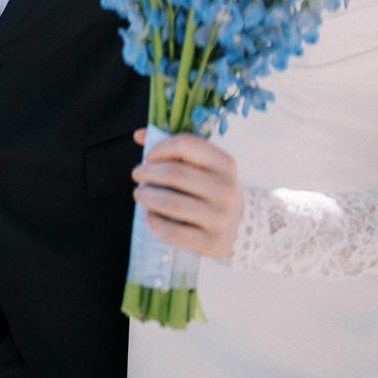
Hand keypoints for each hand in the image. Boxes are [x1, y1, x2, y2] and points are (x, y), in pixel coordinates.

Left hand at [132, 128, 243, 259]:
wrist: (240, 230)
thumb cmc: (213, 191)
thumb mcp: (204, 167)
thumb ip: (174, 148)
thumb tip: (139, 135)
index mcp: (225, 163)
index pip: (186, 145)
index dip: (160, 148)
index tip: (148, 156)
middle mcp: (226, 189)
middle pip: (175, 174)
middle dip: (148, 172)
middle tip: (137, 174)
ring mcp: (220, 217)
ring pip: (172, 203)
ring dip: (147, 196)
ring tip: (139, 194)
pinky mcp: (211, 243)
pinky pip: (174, 231)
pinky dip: (155, 222)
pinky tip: (150, 216)